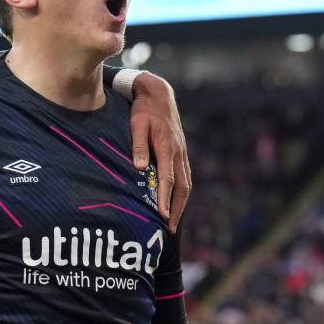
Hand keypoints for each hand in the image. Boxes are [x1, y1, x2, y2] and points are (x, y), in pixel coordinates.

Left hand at [128, 71, 191, 232]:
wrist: (158, 94)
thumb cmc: (144, 110)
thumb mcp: (137, 125)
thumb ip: (138, 146)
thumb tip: (139, 168)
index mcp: (167, 148)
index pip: (167, 179)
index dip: (165, 199)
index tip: (163, 216)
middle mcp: (178, 153)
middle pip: (182, 187)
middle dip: (177, 209)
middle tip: (170, 228)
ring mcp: (182, 153)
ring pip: (186, 183)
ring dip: (181, 204)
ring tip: (174, 222)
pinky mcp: (181, 153)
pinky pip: (184, 177)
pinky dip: (182, 193)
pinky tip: (176, 203)